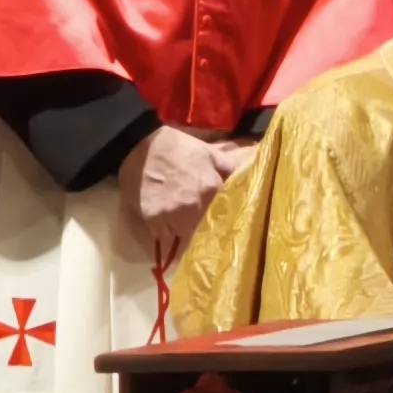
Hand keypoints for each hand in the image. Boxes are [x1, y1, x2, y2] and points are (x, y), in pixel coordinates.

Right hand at [122, 127, 250, 265]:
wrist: (140, 146)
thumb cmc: (178, 148)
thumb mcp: (211, 154)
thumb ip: (230, 168)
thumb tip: (251, 175)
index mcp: (212, 189)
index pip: (226, 215)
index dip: (226, 223)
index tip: (229, 230)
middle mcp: (194, 206)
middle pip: (205, 229)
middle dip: (208, 234)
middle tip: (210, 241)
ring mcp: (172, 214)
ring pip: (185, 237)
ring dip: (188, 239)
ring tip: (192, 247)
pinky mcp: (152, 219)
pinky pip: (162, 237)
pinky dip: (167, 239)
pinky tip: (170, 241)